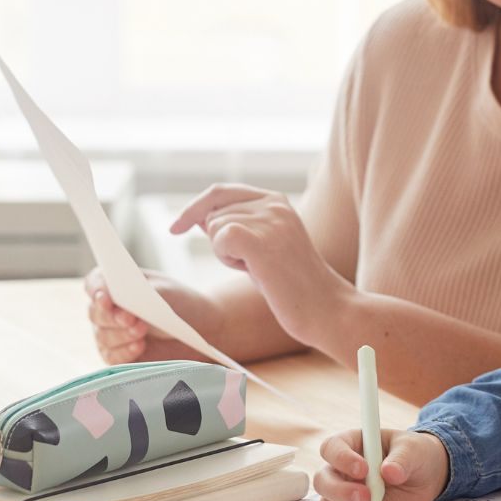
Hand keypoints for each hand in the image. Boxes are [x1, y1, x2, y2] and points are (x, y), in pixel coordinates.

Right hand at [83, 267, 220, 363]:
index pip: (94, 284)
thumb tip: (124, 298)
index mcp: (116, 285)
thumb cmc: (179, 303)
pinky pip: (113, 357)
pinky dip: (125, 352)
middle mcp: (108, 309)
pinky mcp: (119, 356)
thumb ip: (144, 293)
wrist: (198, 327)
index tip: (105, 297)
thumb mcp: (165, 292)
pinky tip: (139, 346)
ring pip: (103, 336)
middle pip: (95, 313)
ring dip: (121, 334)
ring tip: (142, 330)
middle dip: (112, 316)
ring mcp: (110, 334)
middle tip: (130, 318)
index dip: (96, 290)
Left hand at [171, 184, 346, 343]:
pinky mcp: (261, 240)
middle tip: (251, 264)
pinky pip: (219, 238)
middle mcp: (273, 203)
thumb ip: (237, 226)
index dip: (194, 208)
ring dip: (226, 254)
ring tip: (260, 269)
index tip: (175, 228)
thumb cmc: (292, 284)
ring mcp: (269, 219)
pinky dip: (226, 257)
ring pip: (214, 227)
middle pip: (213, 212)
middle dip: (218, 241)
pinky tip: (253, 270)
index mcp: (276, 199)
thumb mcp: (264, 246)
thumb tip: (198, 215)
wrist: (324, 308)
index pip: (221, 192)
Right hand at [313, 428, 449, 500]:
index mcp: (351, 444)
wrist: (427, 477)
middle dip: (341, 492)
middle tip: (366, 497)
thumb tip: (389, 472)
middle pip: (322, 481)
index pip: (331, 448)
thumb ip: (401, 459)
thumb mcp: (412, 449)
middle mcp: (342, 469)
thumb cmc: (414, 454)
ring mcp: (347, 493)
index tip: (363, 469)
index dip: (341, 459)